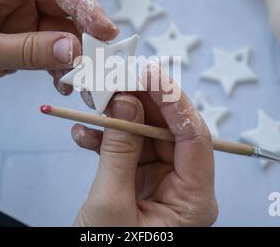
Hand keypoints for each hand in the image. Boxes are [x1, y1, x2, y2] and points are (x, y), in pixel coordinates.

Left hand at [0, 0, 117, 104]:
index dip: (84, 4)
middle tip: (101, 62)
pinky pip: (49, 54)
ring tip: (84, 82)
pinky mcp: (18, 46)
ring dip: (76, 58)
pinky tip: (64, 85)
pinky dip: (60, 69)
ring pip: (61, 35)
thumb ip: (25, 50)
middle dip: (85, 34)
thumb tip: (74, 50)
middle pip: (64, 9)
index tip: (105, 32)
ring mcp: (18, 23)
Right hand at [71, 64, 217, 225]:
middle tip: (118, 79)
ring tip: (93, 104)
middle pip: (170, 131)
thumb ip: (119, 150)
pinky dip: (106, 140)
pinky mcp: (141, 182)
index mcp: (194, 200)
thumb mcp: (110, 204)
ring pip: (146, 136)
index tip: (150, 75)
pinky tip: (83, 134)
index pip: (196, 138)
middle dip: (141, 104)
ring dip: (118, 119)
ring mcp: (162, 183)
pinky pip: (128, 151)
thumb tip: (126, 102)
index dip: (174, 102)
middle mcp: (184, 188)